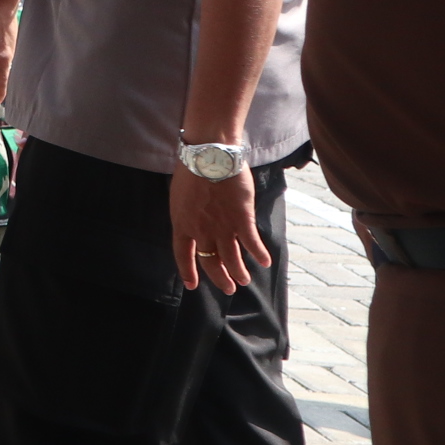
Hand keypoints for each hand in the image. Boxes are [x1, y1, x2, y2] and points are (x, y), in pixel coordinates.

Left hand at [171, 162, 271, 293]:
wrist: (210, 156)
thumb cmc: (191, 170)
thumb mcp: (180, 196)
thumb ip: (187, 215)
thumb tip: (193, 224)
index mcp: (181, 224)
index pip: (182, 255)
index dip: (188, 271)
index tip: (192, 286)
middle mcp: (201, 231)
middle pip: (210, 261)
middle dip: (219, 277)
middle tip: (228, 288)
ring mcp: (222, 227)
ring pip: (231, 259)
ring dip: (239, 272)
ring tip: (244, 280)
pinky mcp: (242, 220)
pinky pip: (252, 243)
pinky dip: (259, 254)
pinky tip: (265, 262)